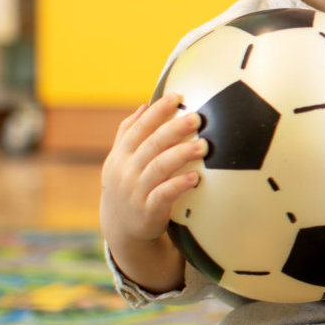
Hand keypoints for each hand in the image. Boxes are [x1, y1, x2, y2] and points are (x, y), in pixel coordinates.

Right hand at [100, 93, 205, 250]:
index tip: (176, 97)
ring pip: (159, 168)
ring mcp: (136, 191)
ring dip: (181, 154)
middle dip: (174, 129)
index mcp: (121, 155)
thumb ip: (129, 134)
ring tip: (203, 146)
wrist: (120, 228)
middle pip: (151, 145)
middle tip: (196, 118)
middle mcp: (126, 171)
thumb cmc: (127, 186)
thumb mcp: (120, 161)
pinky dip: (178, 185)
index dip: (157, 112)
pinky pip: (164, 195)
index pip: (139, 128)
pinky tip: (195, 178)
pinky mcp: (148, 211)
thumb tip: (143, 106)